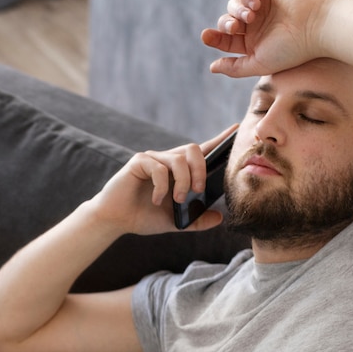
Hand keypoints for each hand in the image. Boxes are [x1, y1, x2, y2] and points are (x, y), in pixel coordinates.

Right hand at [88, 125, 237, 235]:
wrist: (116, 220)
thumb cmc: (144, 217)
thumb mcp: (176, 222)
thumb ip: (196, 220)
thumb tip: (219, 217)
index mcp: (178, 171)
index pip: (202, 151)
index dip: (219, 140)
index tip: (236, 129)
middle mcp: (167, 160)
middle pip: (194, 149)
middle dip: (201, 170)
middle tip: (198, 190)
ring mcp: (153, 159)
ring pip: (179, 159)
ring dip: (184, 182)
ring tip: (178, 200)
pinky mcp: (139, 162)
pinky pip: (159, 168)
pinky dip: (162, 187)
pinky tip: (157, 200)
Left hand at [200, 0, 328, 77]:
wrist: (315, 28)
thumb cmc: (291, 50)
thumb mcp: (259, 64)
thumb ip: (235, 68)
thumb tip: (212, 67)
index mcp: (252, 44)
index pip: (226, 41)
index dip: (214, 38)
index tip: (206, 36)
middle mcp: (255, 26)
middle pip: (226, 22)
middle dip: (225, 25)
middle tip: (234, 28)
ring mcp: (261, 7)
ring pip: (233, 6)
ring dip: (236, 11)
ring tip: (250, 17)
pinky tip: (255, 5)